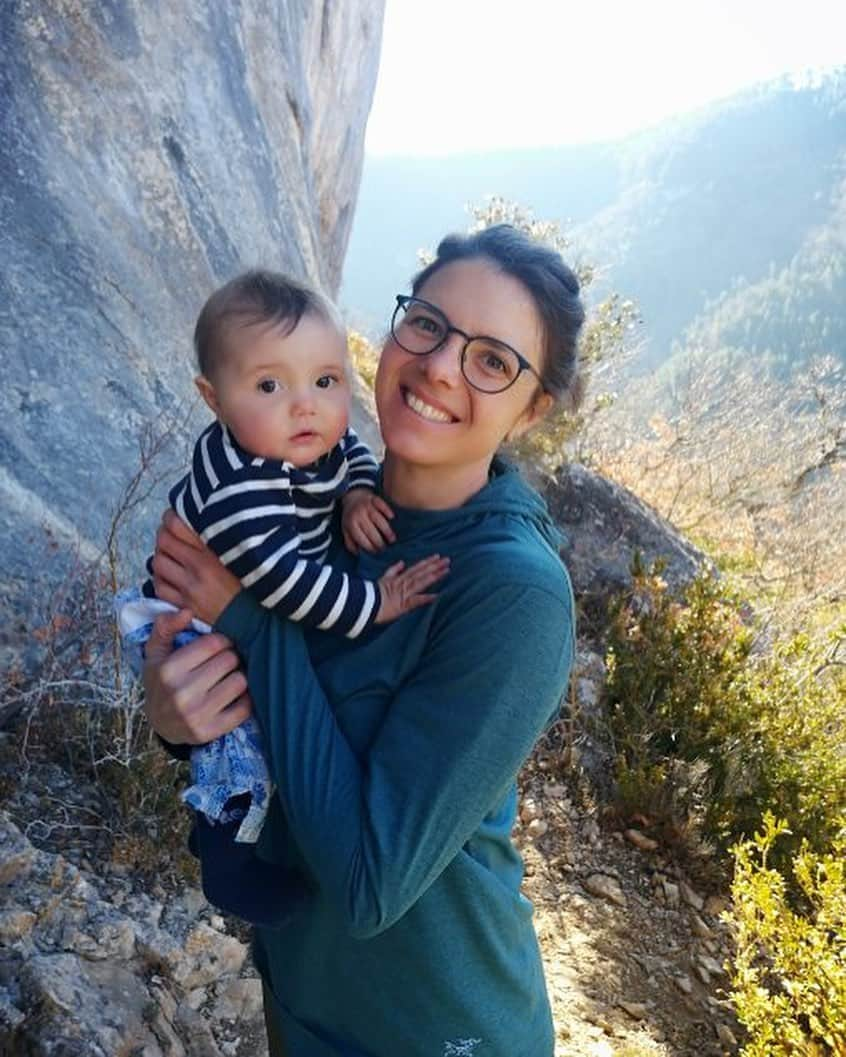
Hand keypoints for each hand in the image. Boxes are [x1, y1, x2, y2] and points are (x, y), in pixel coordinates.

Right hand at [143, 608, 251, 744]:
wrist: (160, 723)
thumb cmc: (161, 681)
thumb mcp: (155, 652)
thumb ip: (166, 627)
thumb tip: (187, 611)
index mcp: (168, 670)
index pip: (214, 643)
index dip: (221, 641)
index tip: (217, 647)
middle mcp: (181, 693)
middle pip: (230, 660)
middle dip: (229, 658)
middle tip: (223, 664)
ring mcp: (196, 715)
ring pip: (240, 681)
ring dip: (237, 677)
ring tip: (227, 678)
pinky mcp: (210, 731)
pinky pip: (245, 708)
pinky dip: (244, 700)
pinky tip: (232, 697)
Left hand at [151, 510, 241, 625]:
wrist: (252, 616)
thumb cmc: (250, 581)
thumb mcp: (239, 553)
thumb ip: (219, 536)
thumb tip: (199, 517)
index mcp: (212, 551)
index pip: (176, 525)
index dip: (170, 517)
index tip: (174, 516)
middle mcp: (198, 568)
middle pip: (163, 542)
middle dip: (163, 535)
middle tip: (169, 534)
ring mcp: (189, 588)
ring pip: (158, 564)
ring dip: (160, 556)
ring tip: (169, 555)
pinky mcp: (185, 604)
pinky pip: (160, 587)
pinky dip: (161, 579)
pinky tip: (169, 575)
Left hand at [342, 489, 395, 553]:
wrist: (352, 496)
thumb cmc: (351, 516)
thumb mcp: (346, 530)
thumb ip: (350, 542)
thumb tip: (359, 553)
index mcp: (351, 524)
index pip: (362, 539)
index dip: (370, 547)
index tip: (377, 553)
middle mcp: (358, 515)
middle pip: (371, 532)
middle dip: (379, 542)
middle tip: (386, 549)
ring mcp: (367, 506)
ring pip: (379, 520)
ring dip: (387, 531)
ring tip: (392, 539)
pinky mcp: (374, 499)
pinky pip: (382, 505)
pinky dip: (388, 511)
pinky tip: (392, 518)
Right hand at [375, 555, 449, 623]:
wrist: (365, 604)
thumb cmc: (372, 593)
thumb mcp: (383, 578)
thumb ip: (393, 570)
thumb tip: (402, 562)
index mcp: (400, 578)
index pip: (417, 568)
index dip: (428, 562)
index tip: (437, 556)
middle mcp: (404, 583)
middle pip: (422, 572)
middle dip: (435, 566)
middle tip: (447, 560)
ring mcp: (405, 593)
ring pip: (422, 581)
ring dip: (435, 575)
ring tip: (446, 570)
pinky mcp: (403, 604)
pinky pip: (416, 601)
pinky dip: (427, 598)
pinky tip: (437, 595)